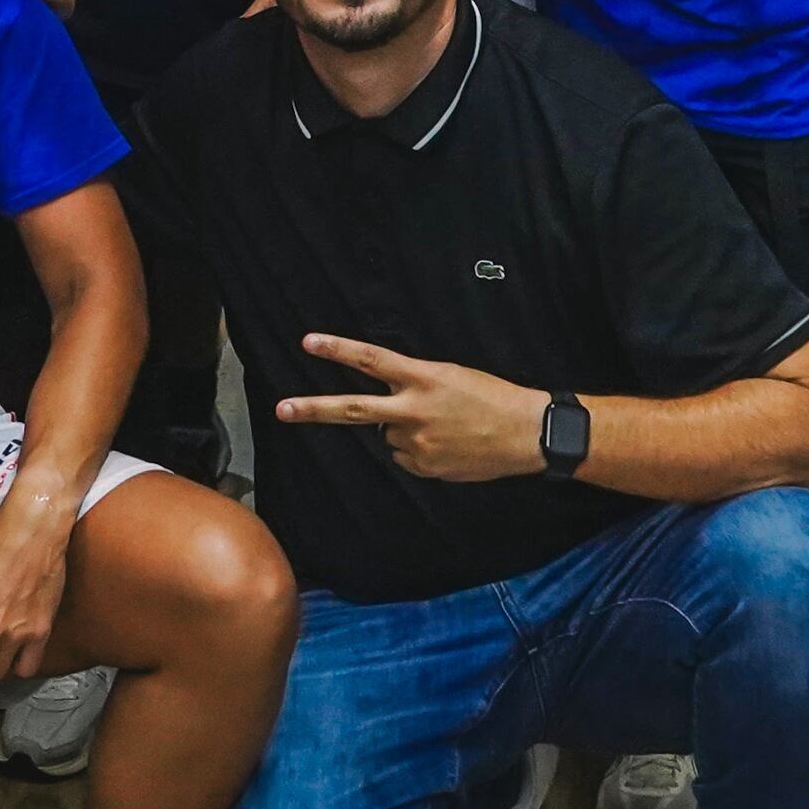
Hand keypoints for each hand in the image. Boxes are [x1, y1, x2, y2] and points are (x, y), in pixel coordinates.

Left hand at [273, 332, 550, 481]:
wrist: (526, 432)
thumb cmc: (492, 396)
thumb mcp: (452, 376)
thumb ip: (414, 387)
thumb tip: (387, 412)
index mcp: (422, 378)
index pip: (371, 359)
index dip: (338, 349)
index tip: (309, 342)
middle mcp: (413, 410)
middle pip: (353, 409)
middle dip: (314, 409)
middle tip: (282, 409)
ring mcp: (416, 442)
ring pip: (389, 435)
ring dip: (406, 430)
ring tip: (445, 426)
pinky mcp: (425, 466)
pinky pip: (407, 457)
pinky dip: (420, 450)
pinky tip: (448, 444)